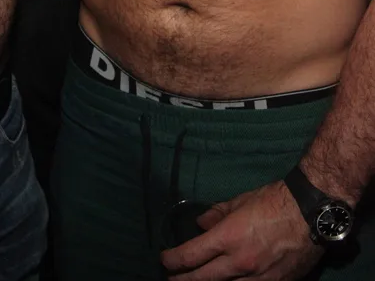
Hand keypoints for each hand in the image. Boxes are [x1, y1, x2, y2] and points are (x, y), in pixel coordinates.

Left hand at [161, 180, 322, 279]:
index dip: (173, 260)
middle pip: (202, 279)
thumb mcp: (239, 201)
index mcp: (228, 238)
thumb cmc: (273, 201)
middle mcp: (239, 263)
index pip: (191, 255)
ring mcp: (258, 279)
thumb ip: (217, 215)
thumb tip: (200, 224)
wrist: (310, 214)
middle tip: (171, 278)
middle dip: (182, 280)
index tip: (164, 259)